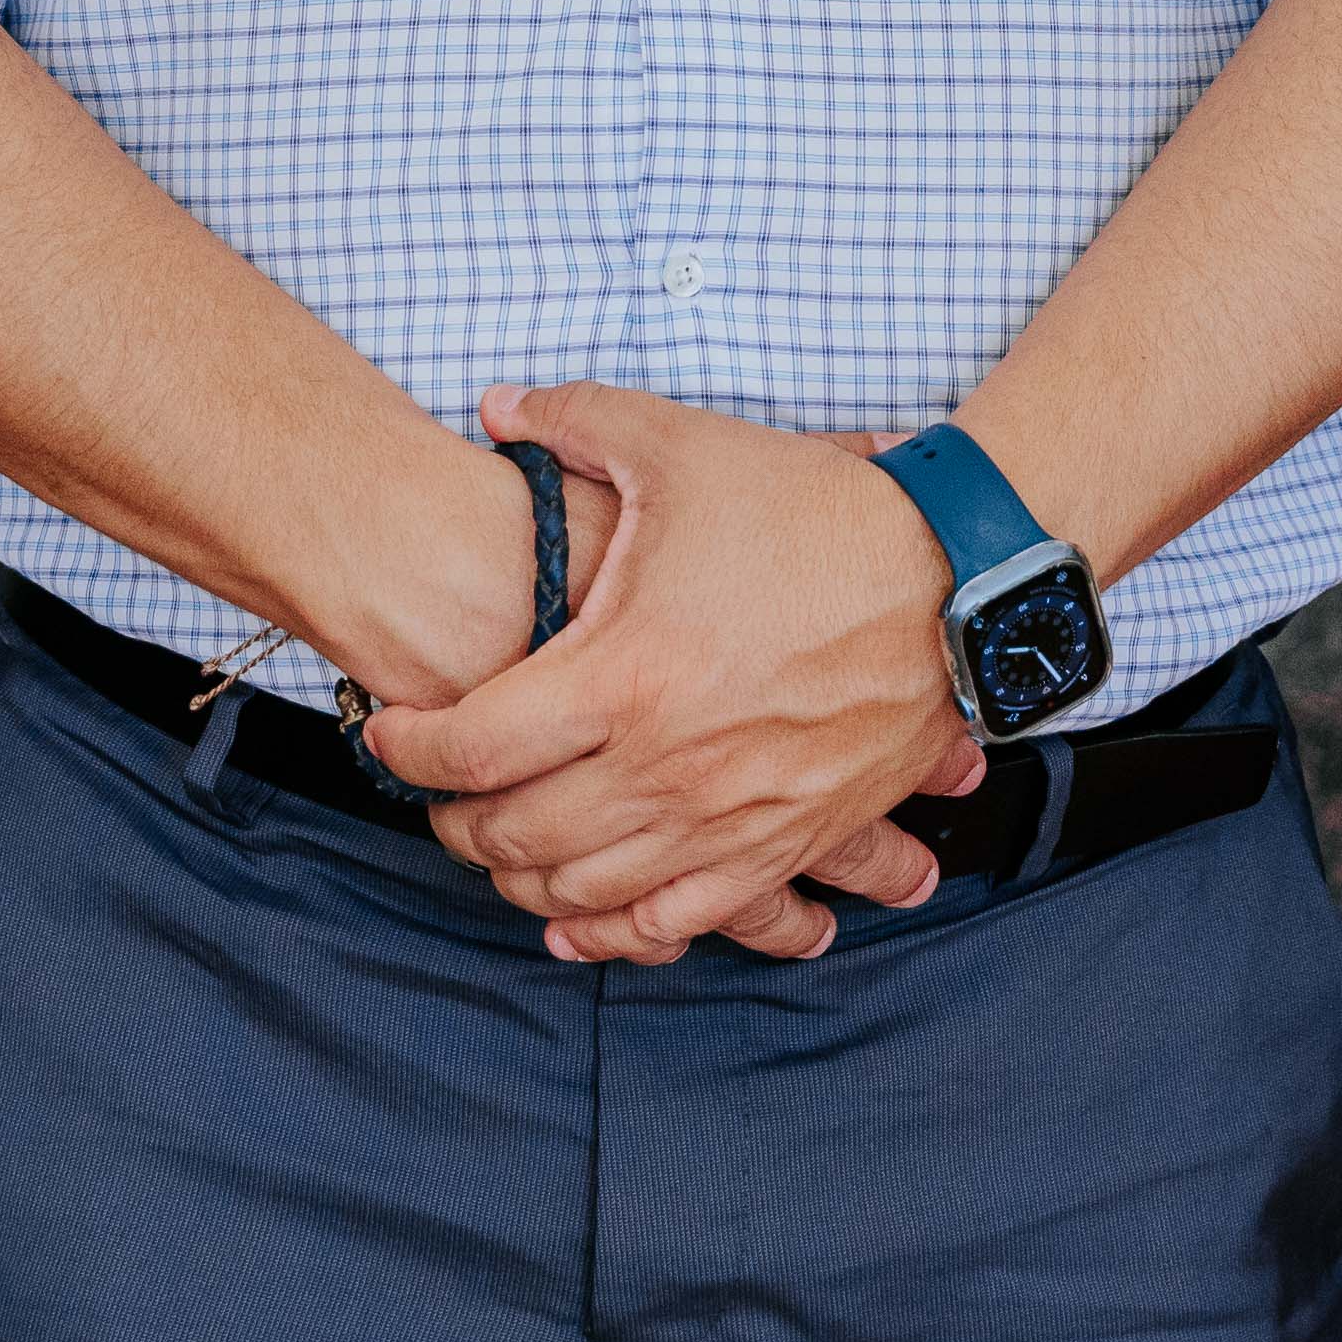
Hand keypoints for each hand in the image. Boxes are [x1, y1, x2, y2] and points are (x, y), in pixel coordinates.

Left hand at [351, 382, 979, 965]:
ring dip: (518, 880)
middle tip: (435, 791)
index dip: (408, 750)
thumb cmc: (815, 513)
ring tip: (494, 842)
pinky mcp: (780, 847)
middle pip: (513, 834)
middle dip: (453, 820)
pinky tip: (576, 924)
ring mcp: (726, 820)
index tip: (388, 733)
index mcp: (625, 675)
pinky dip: (610, 935)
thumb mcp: (683, 444)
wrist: (953, 580)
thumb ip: (571, 420)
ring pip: (583, 894)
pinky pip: (674, 924)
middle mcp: (667, 767)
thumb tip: (490, 407)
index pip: (473, 747)